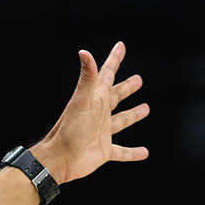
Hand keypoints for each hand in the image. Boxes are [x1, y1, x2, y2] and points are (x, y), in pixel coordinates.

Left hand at [31, 42, 150, 183]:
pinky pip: (122, 151)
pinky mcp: (104, 150)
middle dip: (126, 87)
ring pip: (121, 121)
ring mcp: (102, 132)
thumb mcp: (81, 101)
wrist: (59, 159)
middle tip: (138, 79)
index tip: (121, 45)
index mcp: (95, 99)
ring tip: (145, 108)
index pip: (106, 74)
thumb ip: (87, 78)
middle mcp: (99, 114)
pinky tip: (144, 152)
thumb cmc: (68, 130)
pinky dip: (133, 152)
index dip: (114, 60)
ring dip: (133, 115)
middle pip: (116, 96)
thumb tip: (84, 52)